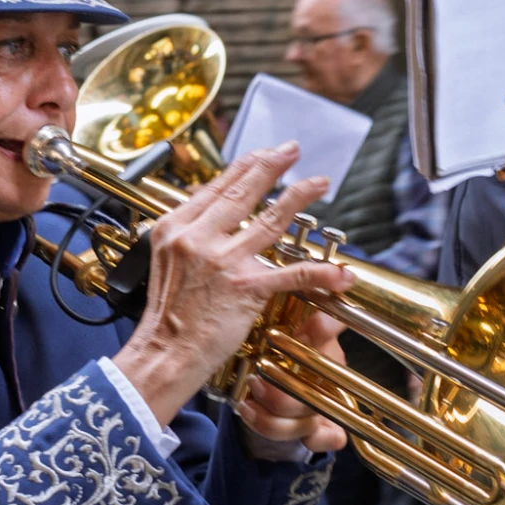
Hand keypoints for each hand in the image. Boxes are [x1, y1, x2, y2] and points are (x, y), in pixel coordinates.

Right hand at [112, 144, 351, 427]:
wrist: (163, 354)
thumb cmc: (166, 317)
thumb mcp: (164, 262)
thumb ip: (188, 237)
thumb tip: (213, 218)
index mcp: (175, 227)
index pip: (215, 186)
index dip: (244, 166)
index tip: (263, 153)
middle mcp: (198, 238)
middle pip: (242, 191)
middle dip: (272, 165)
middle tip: (291, 149)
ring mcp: (222, 261)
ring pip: (270, 220)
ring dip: (300, 197)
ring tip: (319, 183)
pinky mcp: (244, 288)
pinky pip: (291, 274)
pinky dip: (320, 272)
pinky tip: (340, 271)